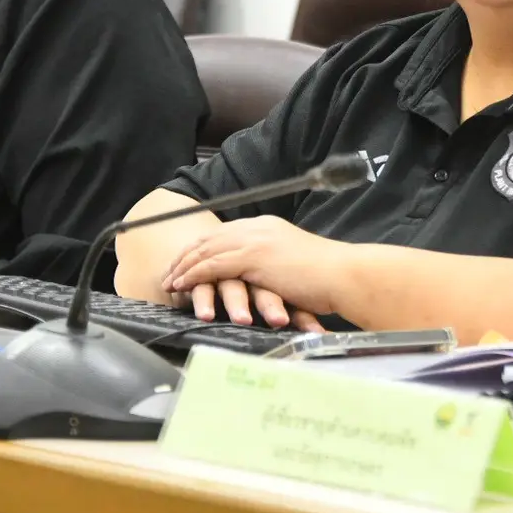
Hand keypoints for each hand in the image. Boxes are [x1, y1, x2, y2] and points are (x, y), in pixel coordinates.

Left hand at [162, 216, 348, 322]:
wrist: (344, 276)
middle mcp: (257, 228)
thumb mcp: (292, 265)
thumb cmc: (326, 278)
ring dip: (183, 267)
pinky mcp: (254, 258)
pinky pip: (213, 265)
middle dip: (185, 256)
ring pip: (206, 250)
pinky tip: (182, 286)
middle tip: (168, 272)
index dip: (200, 248)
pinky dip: (194, 275)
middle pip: (209, 238)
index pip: (223, 234)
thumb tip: (257, 280)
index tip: (184, 262)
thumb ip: (271, 266)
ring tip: (168, 282)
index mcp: (266, 226)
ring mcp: (255, 240)